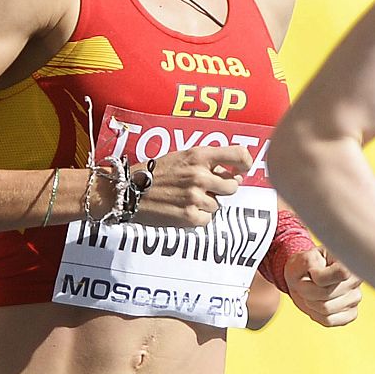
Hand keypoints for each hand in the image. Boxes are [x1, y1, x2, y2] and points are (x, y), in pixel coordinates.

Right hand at [125, 145, 252, 228]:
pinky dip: (198, 217)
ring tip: (185, 199)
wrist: (129, 191)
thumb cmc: (155, 173)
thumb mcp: (180, 157)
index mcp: (199, 155)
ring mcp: (195, 196)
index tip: (241, 170)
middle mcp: (200, 175)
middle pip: (232, 186)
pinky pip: (207, 219)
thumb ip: (206, 162)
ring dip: (206, 204)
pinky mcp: (190, 216)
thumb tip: (234, 174)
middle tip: (206, 189)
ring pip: (218, 205)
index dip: (246, 164)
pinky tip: (182, 210)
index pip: (238, 154)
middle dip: (222, 189)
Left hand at [283, 247, 361, 326]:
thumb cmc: (305, 267)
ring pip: (326, 308)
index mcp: (348, 260)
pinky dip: (316, 314)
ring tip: (311, 292)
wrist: (304, 277)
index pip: (341, 273)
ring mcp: (355, 297)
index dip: (319, 276)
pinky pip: (328, 320)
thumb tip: (318, 277)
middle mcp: (357, 279)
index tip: (312, 272)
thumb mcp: (302, 259)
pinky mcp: (351, 313)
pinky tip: (316, 304)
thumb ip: (309, 263)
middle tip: (306, 283)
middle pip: (326, 294)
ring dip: (310, 302)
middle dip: (308, 290)